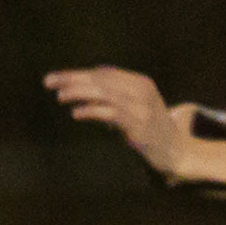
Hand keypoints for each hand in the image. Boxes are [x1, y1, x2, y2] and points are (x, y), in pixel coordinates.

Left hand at [44, 65, 202, 185]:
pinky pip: (110, 113)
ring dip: (78, 93)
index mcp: (139, 82)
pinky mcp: (139, 124)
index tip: (55, 79)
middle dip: (72, 79)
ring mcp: (141, 107)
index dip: (77, 74)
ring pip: (104, 93)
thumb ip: (112, 98)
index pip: (103, 73)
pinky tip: (76, 114)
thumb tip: (80, 92)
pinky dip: (91, 111)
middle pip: (101, 79)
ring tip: (59, 96)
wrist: (177, 151)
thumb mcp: (133, 108)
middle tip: (48, 82)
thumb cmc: (150, 130)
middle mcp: (141, 90)